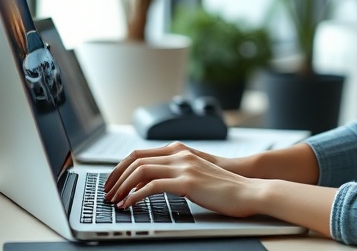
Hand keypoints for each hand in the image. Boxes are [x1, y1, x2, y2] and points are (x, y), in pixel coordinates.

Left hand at [103, 142, 261, 217]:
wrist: (249, 190)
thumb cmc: (226, 186)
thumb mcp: (198, 173)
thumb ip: (178, 172)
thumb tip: (155, 183)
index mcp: (180, 151)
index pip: (140, 153)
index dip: (121, 167)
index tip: (112, 182)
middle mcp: (179, 155)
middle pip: (135, 160)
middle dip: (116, 177)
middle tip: (107, 192)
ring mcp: (183, 167)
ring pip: (140, 171)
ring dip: (122, 187)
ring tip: (115, 201)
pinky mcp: (187, 182)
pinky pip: (152, 186)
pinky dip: (135, 196)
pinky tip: (130, 205)